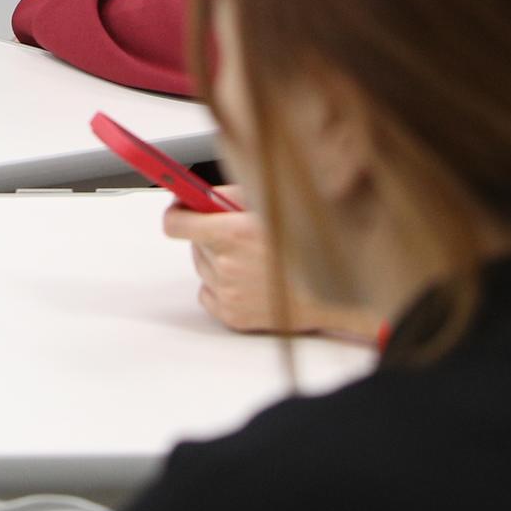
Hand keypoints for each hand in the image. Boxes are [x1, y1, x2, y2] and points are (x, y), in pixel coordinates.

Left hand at [163, 203, 384, 340]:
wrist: (334, 292)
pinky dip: (222, 286)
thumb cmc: (306, 246)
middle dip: (210, 237)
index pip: (176, 224)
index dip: (177, 214)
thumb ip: (228, 196)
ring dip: (219, 261)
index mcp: (233, 234)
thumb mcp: (268, 204)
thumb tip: (198, 195)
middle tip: (240, 236)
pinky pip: (208, 294)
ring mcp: (228, 293)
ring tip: (253, 260)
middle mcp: (227, 266)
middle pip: (193, 246)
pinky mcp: (232, 316)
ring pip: (203, 269)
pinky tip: (249, 281)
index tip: (180, 210)